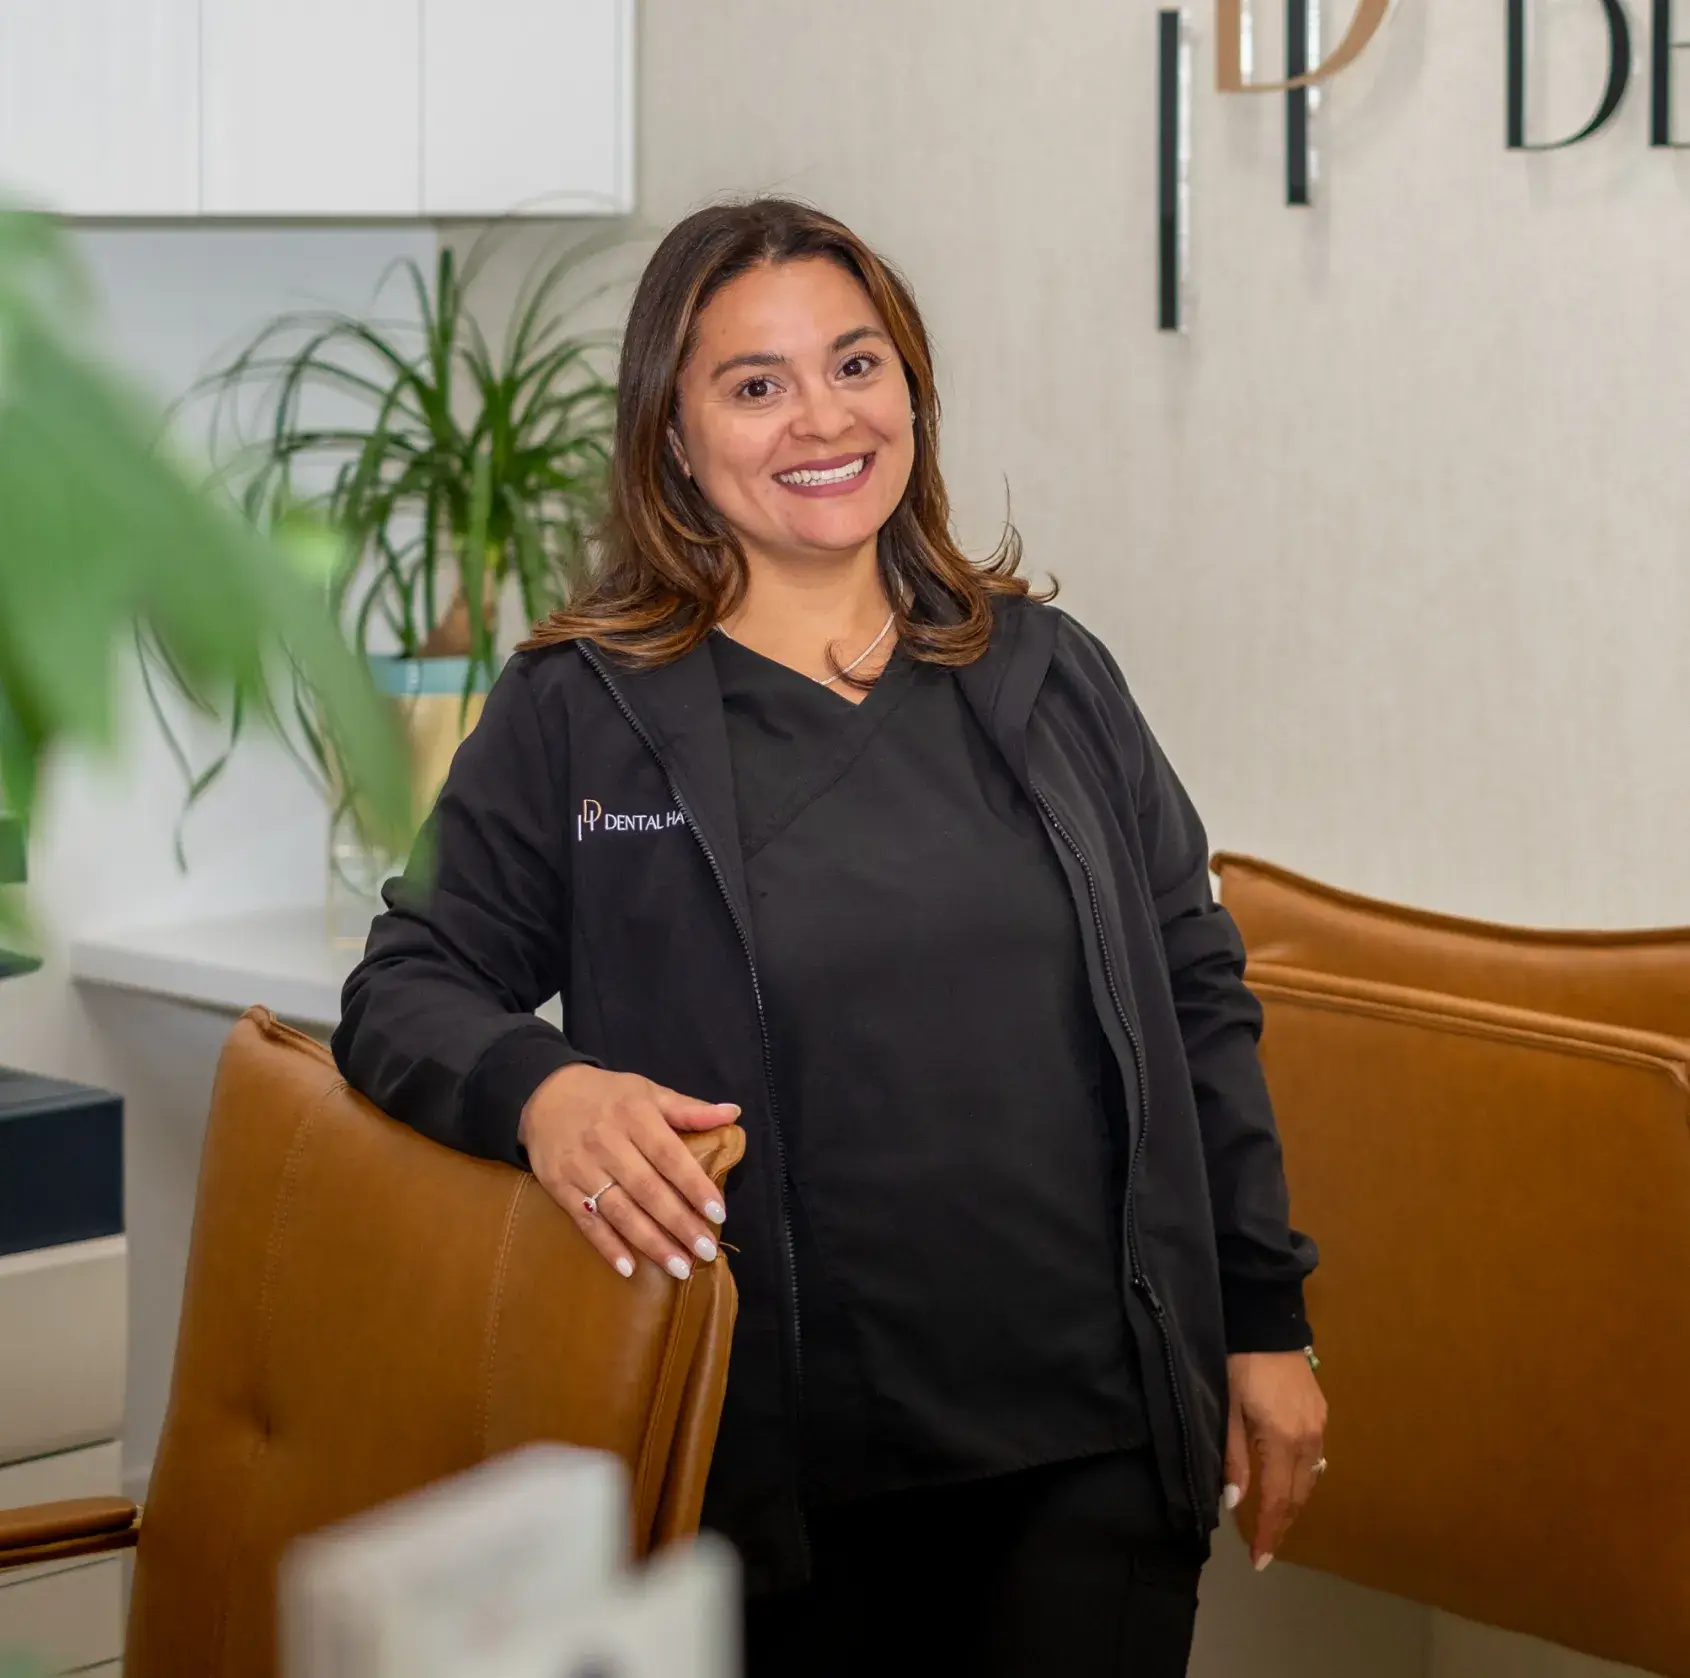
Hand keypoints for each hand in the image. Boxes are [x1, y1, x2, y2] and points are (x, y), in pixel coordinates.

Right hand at [519, 1063, 739, 1281]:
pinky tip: (629, 1268)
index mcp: (635, 1117)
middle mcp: (608, 1143)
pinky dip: (607, 1246)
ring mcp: (582, 1167)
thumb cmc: (607, 1096)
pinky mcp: (560, 1187)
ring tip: (679, 1266)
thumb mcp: (648, 1092)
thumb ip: (689, 1108)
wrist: (545, 1095)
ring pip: (620, 1211)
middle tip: (705, 1251)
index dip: (694, 1186)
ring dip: (651, 1242)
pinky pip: (586, 1221)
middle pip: (648, 1190)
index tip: (718, 1213)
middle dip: (678, 1223)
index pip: (670, 1156)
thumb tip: (733, 1113)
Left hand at [1224, 1350, 1327, 1571]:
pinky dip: (1299, 1478)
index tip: (1258, 1560)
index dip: (1268, 1532)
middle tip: (1263, 1547)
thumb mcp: (1227, 1410)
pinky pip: (1314, 1458)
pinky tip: (1285, 1482)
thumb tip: (1235, 1502)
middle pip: (1298, 1494)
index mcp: (1282, 1439)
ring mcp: (1319, 1424)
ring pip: (1309, 1478)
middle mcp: (1308, 1437)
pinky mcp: (1321, 1412)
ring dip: (1292, 1502)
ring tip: (1272, 1522)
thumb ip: (1233, 1457)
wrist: (1264, 1320)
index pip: (1278, 1499)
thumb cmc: (1237, 1363)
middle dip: (1281, 1523)